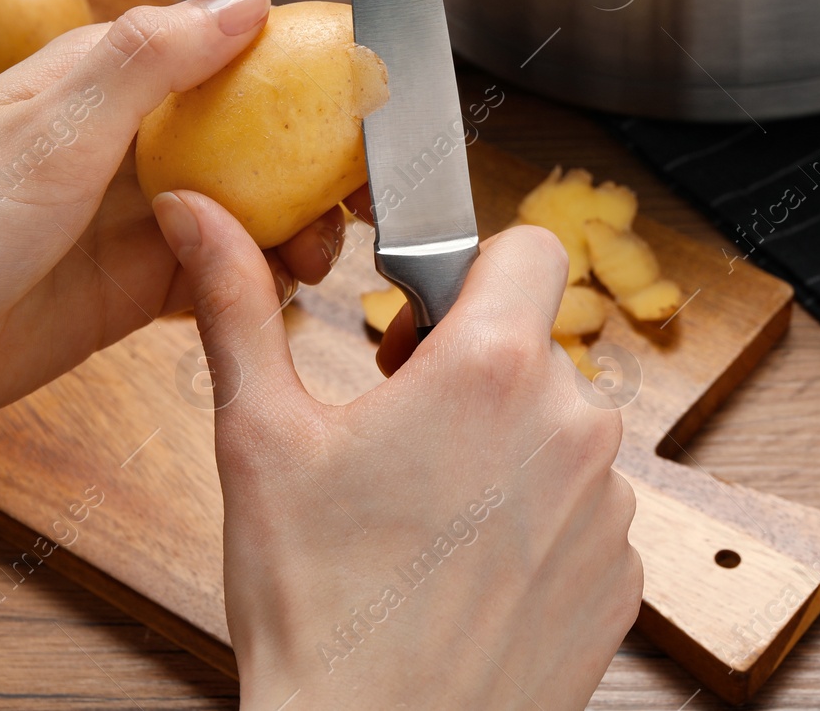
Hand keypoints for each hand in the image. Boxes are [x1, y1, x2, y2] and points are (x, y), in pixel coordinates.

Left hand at [0, 0, 375, 461]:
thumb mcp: (53, 127)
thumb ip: (153, 59)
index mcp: (99, 80)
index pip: (223, 50)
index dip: (302, 67)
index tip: (369, 101)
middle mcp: (119, 145)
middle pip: (247, 137)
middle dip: (311, 164)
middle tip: (364, 202)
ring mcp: (123, 223)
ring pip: (239, 211)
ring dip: (289, 231)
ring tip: (315, 262)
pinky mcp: (123, 294)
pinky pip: (211, 277)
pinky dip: (249, 284)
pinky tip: (271, 301)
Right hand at [153, 192, 642, 709]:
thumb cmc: (316, 604)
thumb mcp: (259, 437)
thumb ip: (236, 303)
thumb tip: (199, 214)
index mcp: (490, 372)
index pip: (529, 249)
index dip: (470, 270)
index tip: (422, 324)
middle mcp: (570, 427)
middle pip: (534, 347)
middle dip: (471, 370)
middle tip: (398, 432)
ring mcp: (605, 508)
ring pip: (559, 431)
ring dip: (506, 448)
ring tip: (427, 512)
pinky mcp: (619, 575)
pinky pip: (583, 512)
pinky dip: (535, 523)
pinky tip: (466, 567)